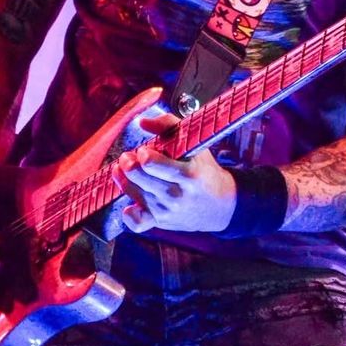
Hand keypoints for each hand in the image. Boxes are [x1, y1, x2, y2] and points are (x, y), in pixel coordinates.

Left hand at [116, 106, 236, 234]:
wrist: (221, 205)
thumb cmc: (205, 170)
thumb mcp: (195, 144)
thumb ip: (169, 125)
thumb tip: (142, 122)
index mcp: (188, 174)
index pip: (153, 164)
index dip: (143, 155)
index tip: (144, 150)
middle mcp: (177, 195)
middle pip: (139, 177)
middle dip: (128, 162)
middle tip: (129, 156)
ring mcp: (167, 210)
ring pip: (133, 192)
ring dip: (123, 177)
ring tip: (126, 167)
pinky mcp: (160, 222)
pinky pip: (137, 223)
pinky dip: (129, 214)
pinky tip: (129, 203)